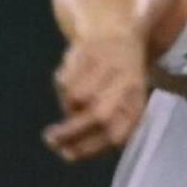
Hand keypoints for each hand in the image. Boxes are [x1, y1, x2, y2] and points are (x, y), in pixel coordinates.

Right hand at [42, 35, 148, 160]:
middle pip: (99, 116)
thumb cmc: (115, 81)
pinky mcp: (90, 51)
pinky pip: (68, 78)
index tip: (68, 155)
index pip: (116, 136)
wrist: (115, 31)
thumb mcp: (120, 106)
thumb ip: (100, 131)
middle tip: (51, 140)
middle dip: (71, 132)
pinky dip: (63, 84)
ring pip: (78, 97)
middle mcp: (126, 85)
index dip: (90, 149)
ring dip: (67, 106)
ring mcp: (109, 67)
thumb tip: (67, 153)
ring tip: (69, 104)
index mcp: (135, 104)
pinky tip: (70, 77)